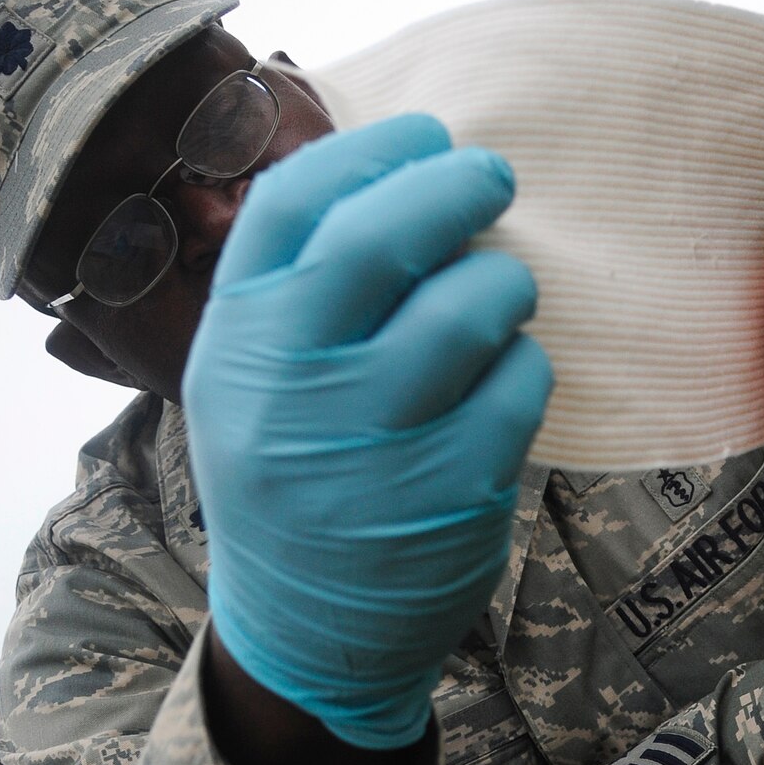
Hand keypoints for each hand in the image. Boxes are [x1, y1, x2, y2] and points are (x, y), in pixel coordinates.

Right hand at [185, 115, 552, 749]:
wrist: (306, 630)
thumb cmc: (290, 472)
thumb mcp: (249, 379)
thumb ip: (297, 286)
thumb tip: (394, 172)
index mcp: (236, 343)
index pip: (294, 206)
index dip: (370, 151)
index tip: (425, 134)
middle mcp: (293, 388)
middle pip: (383, 241)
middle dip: (454, 187)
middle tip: (493, 175)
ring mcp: (374, 444)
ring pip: (472, 307)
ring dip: (503, 280)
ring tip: (498, 295)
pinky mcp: (454, 492)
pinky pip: (520, 383)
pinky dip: (526, 362)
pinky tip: (506, 374)